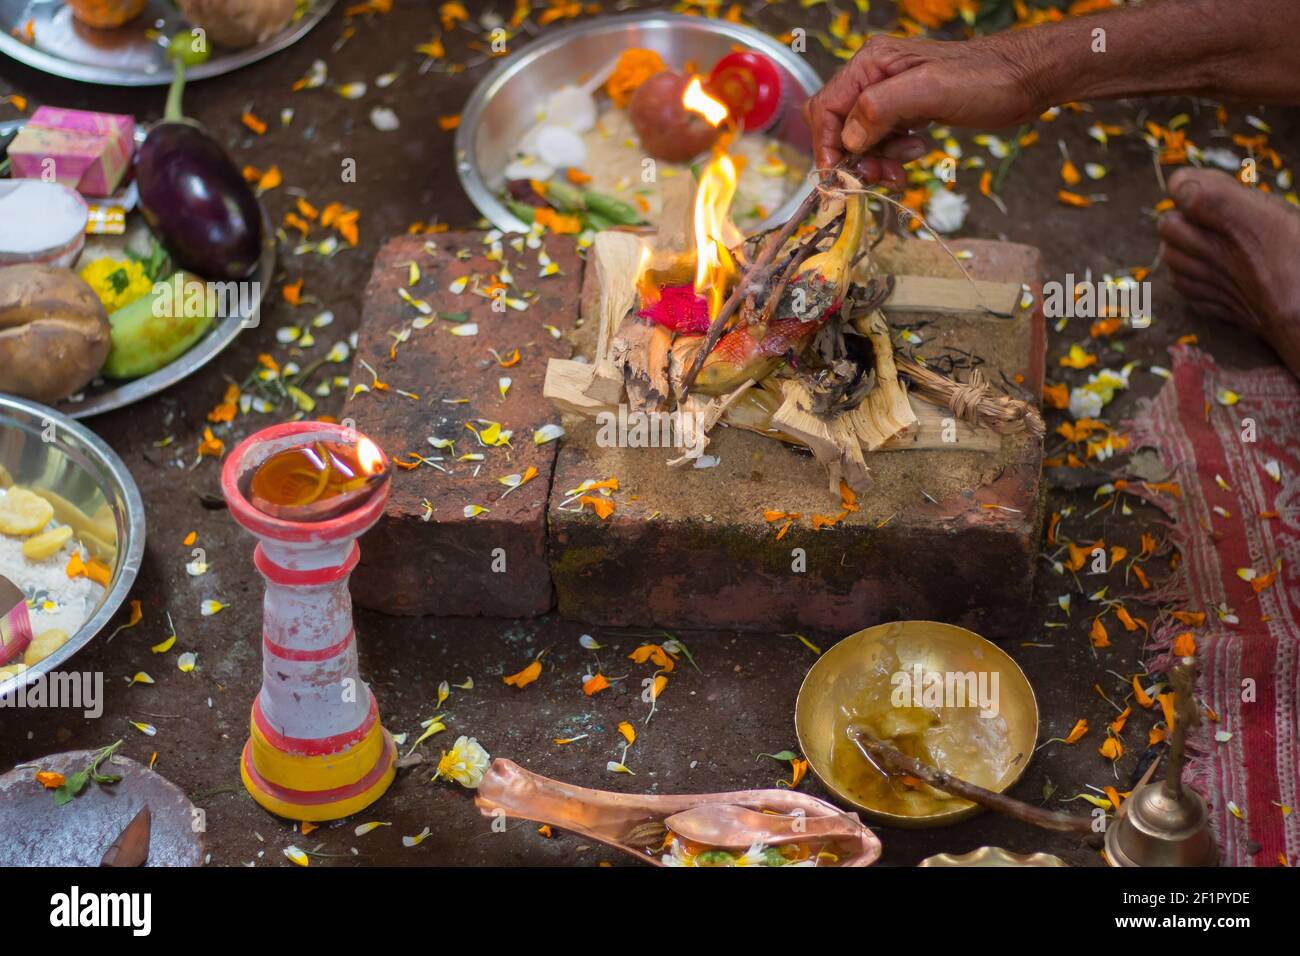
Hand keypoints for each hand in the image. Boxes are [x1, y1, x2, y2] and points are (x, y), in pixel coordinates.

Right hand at [804, 32, 1049, 186]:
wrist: (1026, 79)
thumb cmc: (984, 79)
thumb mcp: (930, 90)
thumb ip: (881, 109)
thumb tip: (849, 139)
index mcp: (872, 63)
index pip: (827, 107)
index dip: (827, 144)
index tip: (839, 175)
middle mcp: (874, 76)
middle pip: (839, 126)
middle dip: (852, 156)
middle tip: (874, 178)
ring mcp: (891, 94)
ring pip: (860, 139)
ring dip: (876, 161)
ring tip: (900, 171)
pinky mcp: (907, 110)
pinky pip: (883, 141)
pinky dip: (892, 156)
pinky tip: (918, 152)